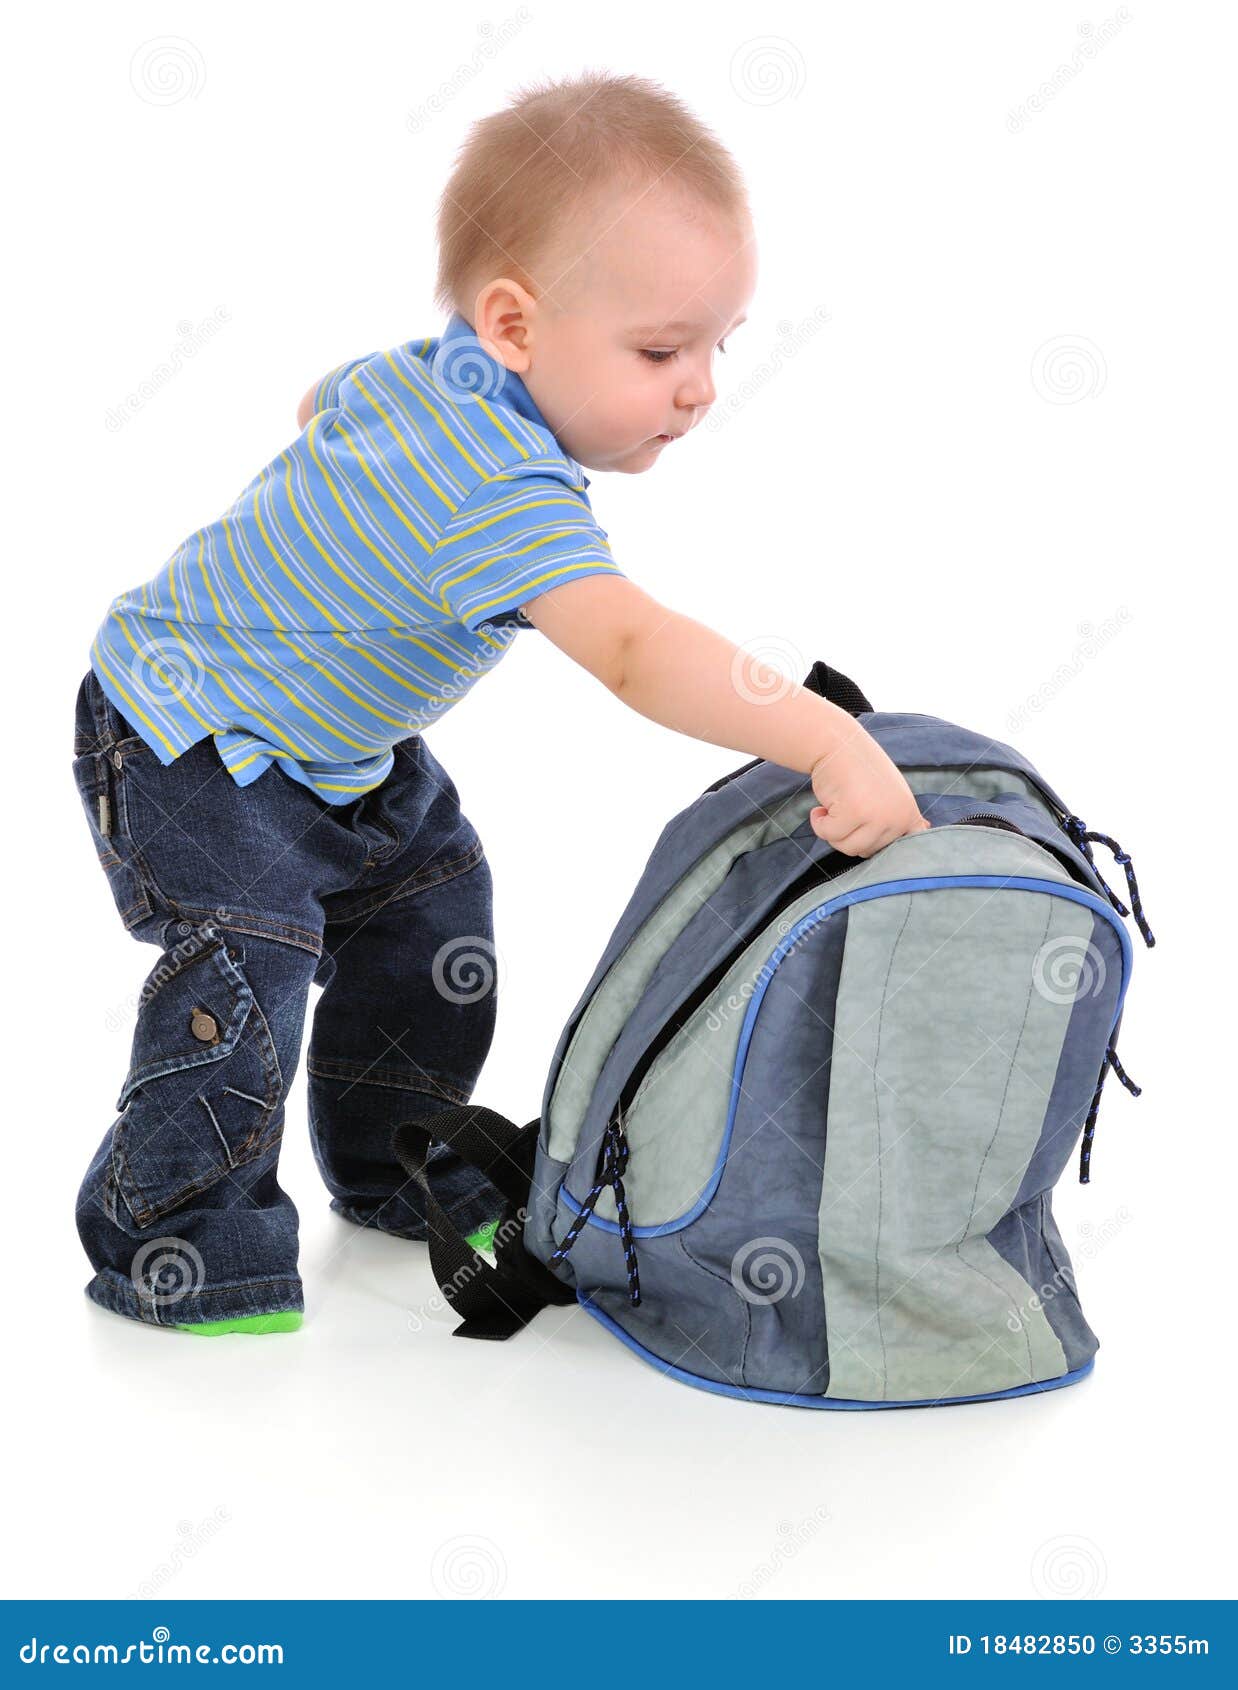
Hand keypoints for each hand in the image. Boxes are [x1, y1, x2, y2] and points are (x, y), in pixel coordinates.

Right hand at [809, 727, 930, 857]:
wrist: (837, 743)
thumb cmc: (858, 767)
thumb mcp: (889, 793)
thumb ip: (899, 815)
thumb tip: (923, 828)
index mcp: (908, 813)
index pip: (903, 848)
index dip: (881, 845)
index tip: (868, 833)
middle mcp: (898, 817)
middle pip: (866, 851)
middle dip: (847, 835)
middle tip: (843, 809)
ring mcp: (878, 816)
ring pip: (847, 847)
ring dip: (832, 830)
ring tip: (834, 806)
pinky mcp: (854, 813)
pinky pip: (829, 834)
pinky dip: (819, 823)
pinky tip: (821, 807)